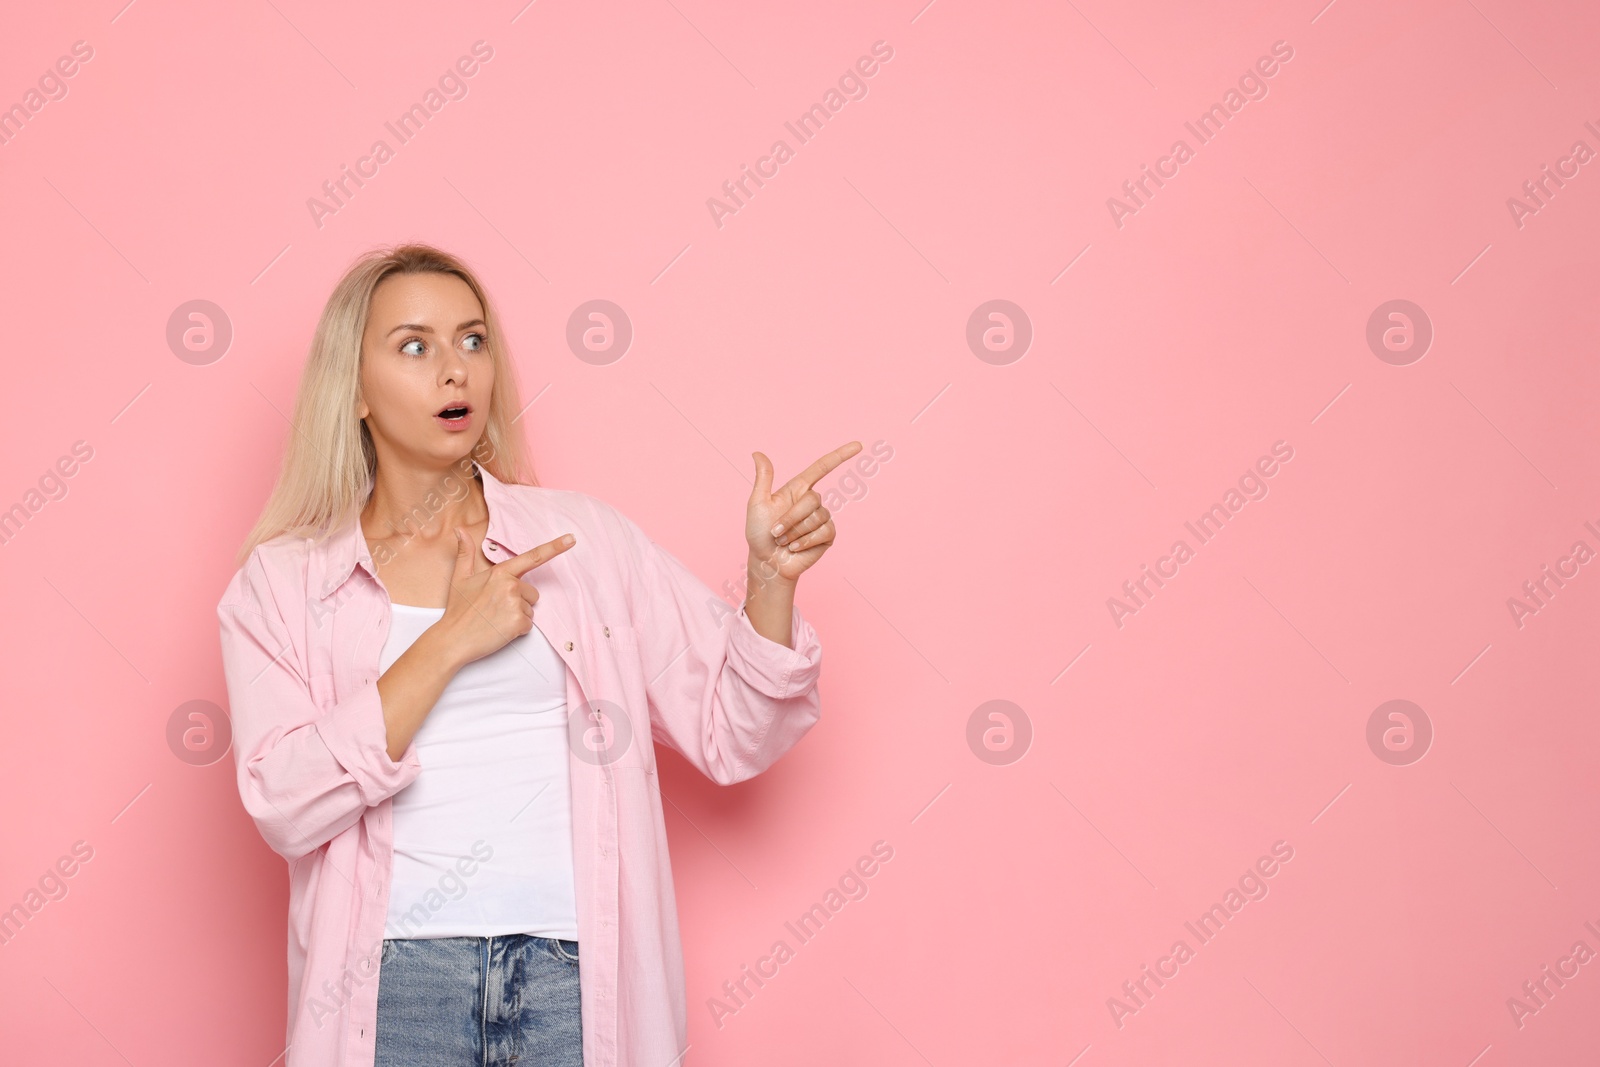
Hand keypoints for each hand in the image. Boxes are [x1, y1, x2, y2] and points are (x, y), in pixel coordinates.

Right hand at [436, 528, 575, 666]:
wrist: (453, 639)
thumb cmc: (458, 610)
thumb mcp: (460, 577)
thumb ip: (465, 552)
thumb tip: (461, 530)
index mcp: (500, 572)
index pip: (532, 557)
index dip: (554, 547)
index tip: (571, 539)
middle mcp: (511, 585)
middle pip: (532, 593)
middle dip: (519, 601)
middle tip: (495, 609)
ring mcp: (516, 604)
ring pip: (531, 609)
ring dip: (517, 616)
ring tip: (495, 619)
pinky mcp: (519, 622)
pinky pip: (529, 625)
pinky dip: (517, 630)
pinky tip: (500, 629)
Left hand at [747, 441, 861, 582]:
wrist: (767, 563)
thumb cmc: (759, 533)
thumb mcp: (757, 503)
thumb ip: (763, 478)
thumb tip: (758, 453)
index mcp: (798, 489)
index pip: (822, 467)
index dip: (840, 455)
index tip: (859, 445)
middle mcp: (812, 502)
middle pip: (813, 499)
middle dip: (791, 517)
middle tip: (777, 532)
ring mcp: (822, 519)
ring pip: (817, 517)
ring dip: (796, 532)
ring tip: (785, 541)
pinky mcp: (827, 536)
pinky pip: (823, 532)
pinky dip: (806, 541)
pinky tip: (796, 548)